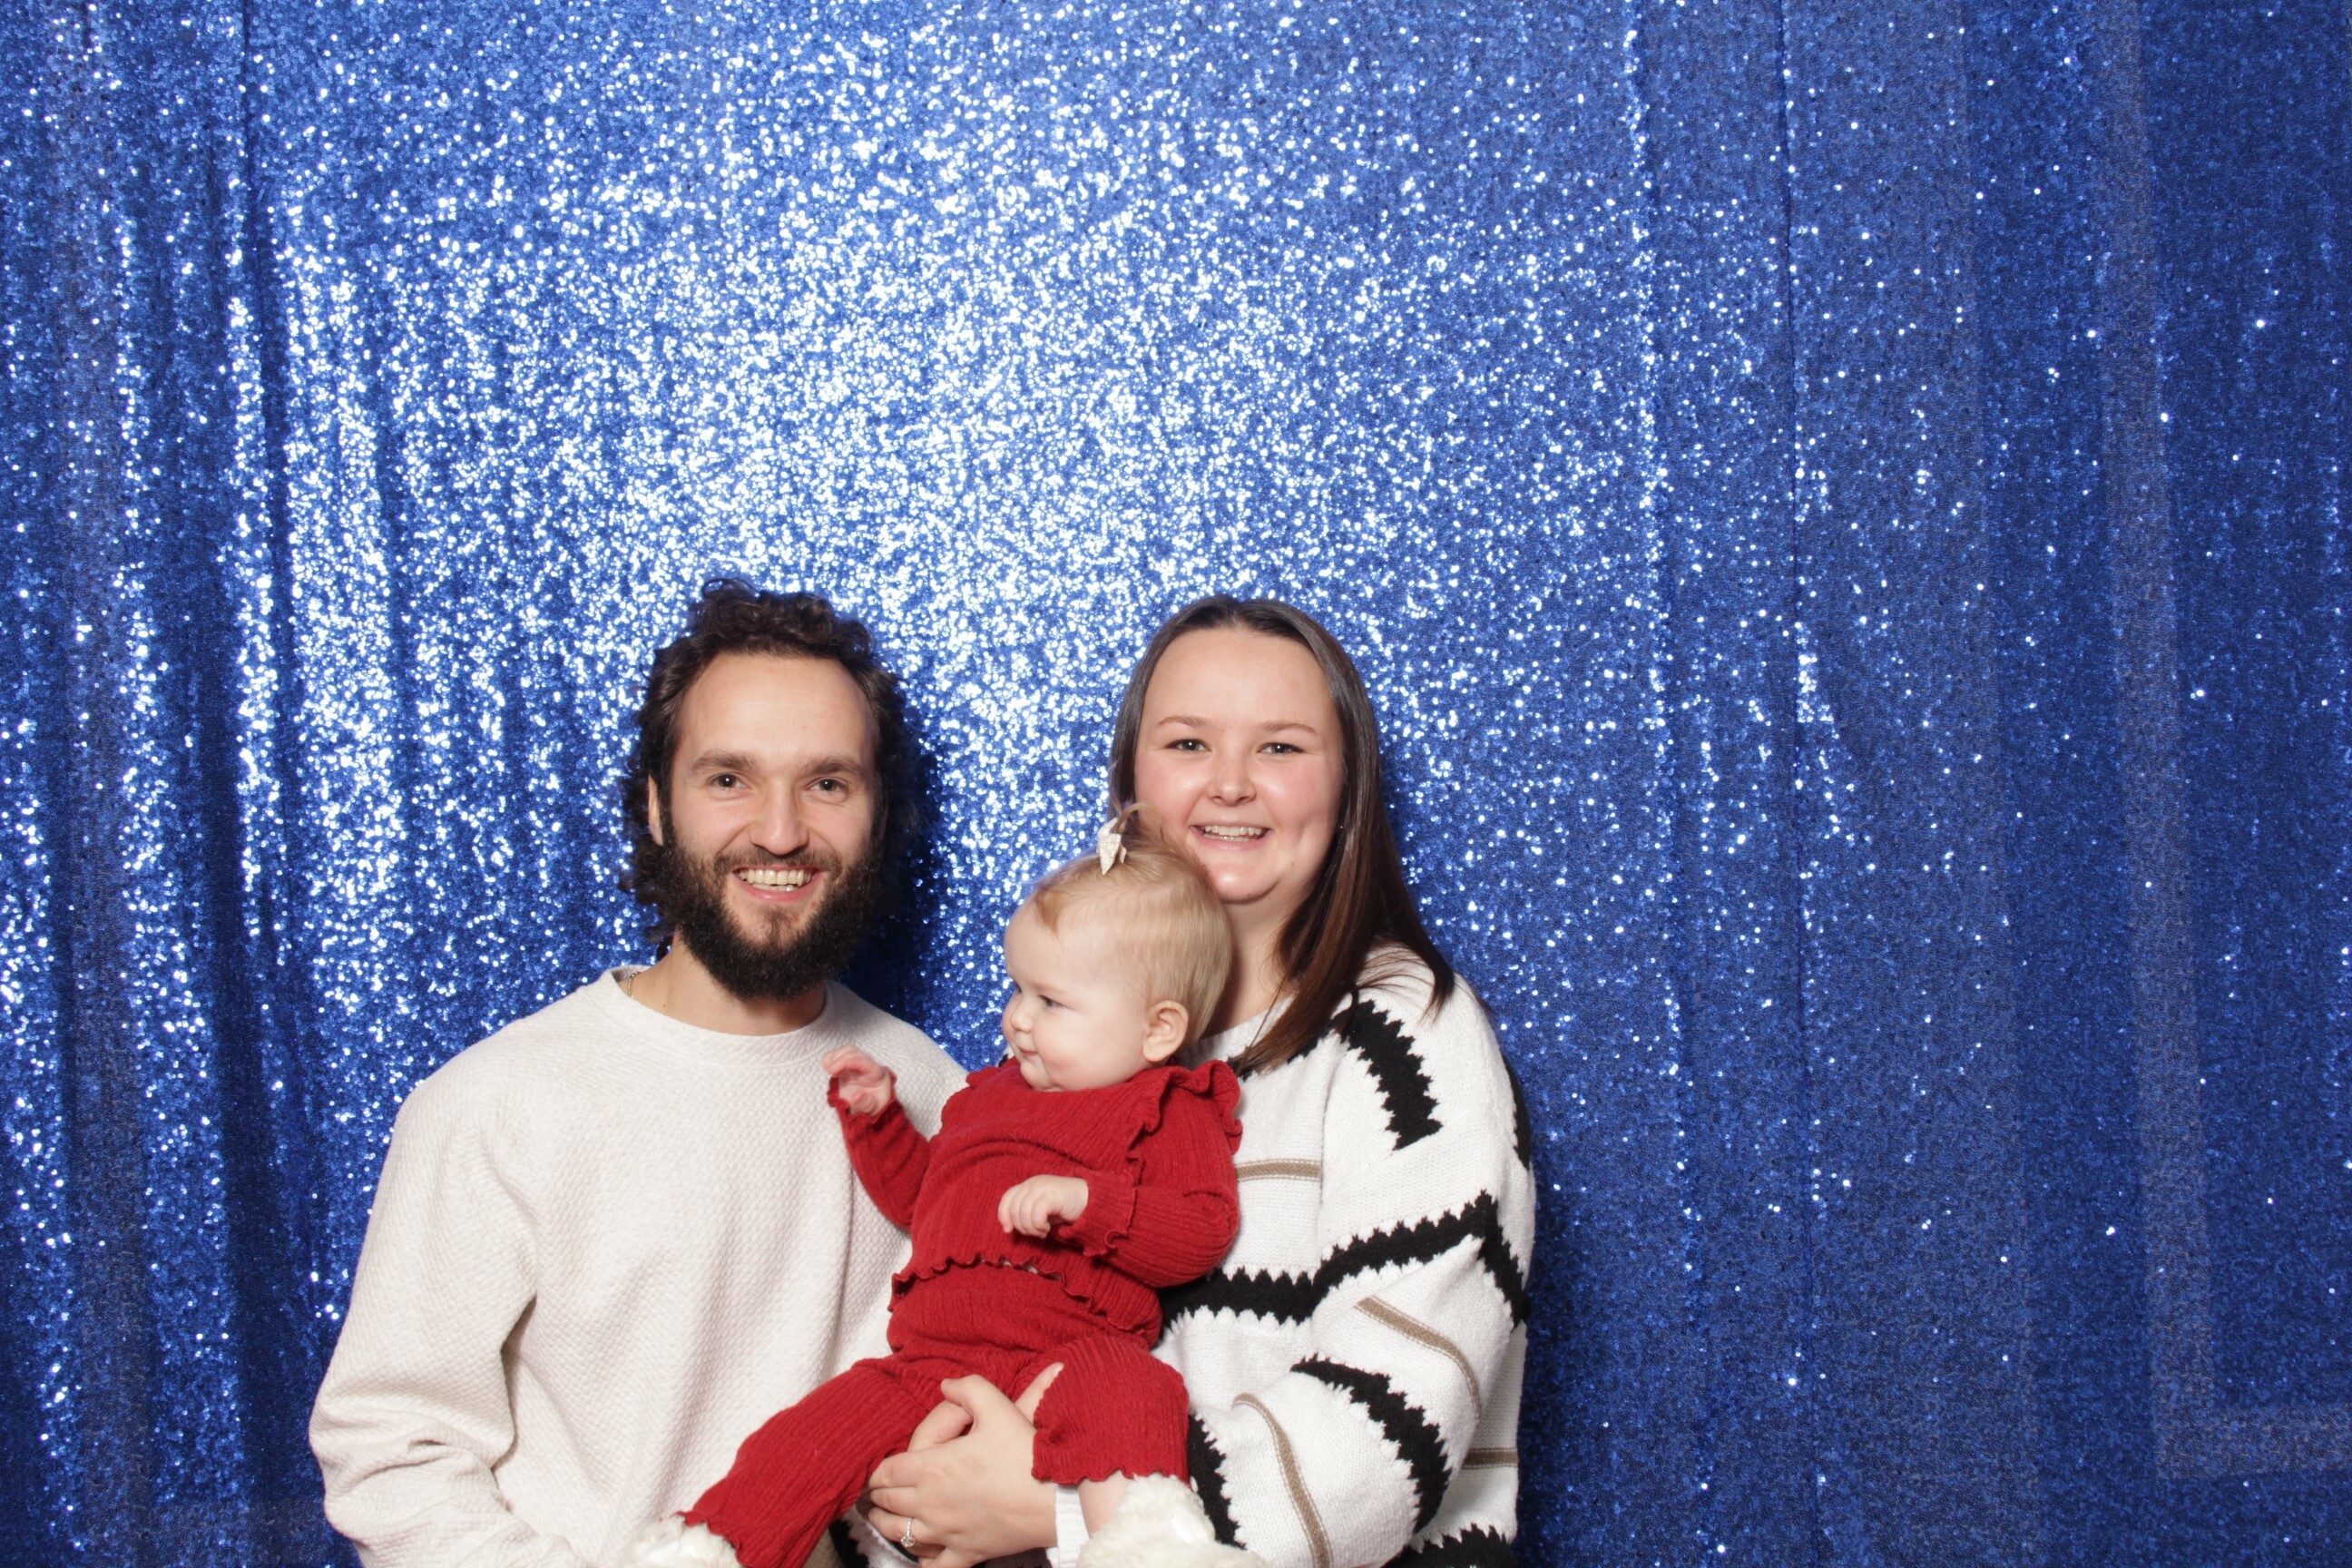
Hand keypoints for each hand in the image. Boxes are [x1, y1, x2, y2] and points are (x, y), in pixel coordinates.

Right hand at [823, 1046, 895, 1116]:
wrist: (867, 1104)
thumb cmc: (872, 1105)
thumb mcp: (872, 1110)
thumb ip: (866, 1104)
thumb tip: (856, 1096)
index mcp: (878, 1074)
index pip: (866, 1062)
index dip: (850, 1062)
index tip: (835, 1070)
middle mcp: (869, 1065)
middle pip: (855, 1053)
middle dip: (841, 1059)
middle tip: (830, 1071)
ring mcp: (858, 1063)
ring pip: (848, 1050)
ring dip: (835, 1056)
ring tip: (828, 1069)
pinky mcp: (848, 1064)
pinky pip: (841, 1054)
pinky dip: (832, 1057)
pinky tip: (827, 1066)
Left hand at [865, 1367, 1060, 1567]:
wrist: (1055, 1499)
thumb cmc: (1025, 1452)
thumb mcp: (997, 1406)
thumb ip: (967, 1388)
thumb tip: (945, 1384)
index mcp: (932, 1467)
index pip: (887, 1472)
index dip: (876, 1471)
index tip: (874, 1471)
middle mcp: (931, 1503)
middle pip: (889, 1502)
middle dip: (878, 1496)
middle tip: (873, 1493)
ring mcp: (946, 1532)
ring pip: (901, 1534)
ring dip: (886, 1525)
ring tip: (882, 1519)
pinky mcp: (966, 1553)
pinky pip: (935, 1567)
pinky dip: (923, 1563)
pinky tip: (921, 1557)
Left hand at [997, 1175, 1088, 1235]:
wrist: (1090, 1200)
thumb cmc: (1064, 1207)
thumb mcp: (1040, 1209)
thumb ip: (1025, 1213)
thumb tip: (1008, 1228)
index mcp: (1028, 1185)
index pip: (1007, 1198)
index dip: (1003, 1216)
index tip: (1009, 1231)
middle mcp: (1033, 1183)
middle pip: (1014, 1208)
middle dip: (1021, 1227)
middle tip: (1035, 1233)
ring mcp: (1043, 1187)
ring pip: (1024, 1212)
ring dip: (1031, 1228)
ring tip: (1042, 1232)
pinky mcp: (1053, 1194)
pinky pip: (1037, 1212)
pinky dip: (1038, 1225)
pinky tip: (1047, 1229)